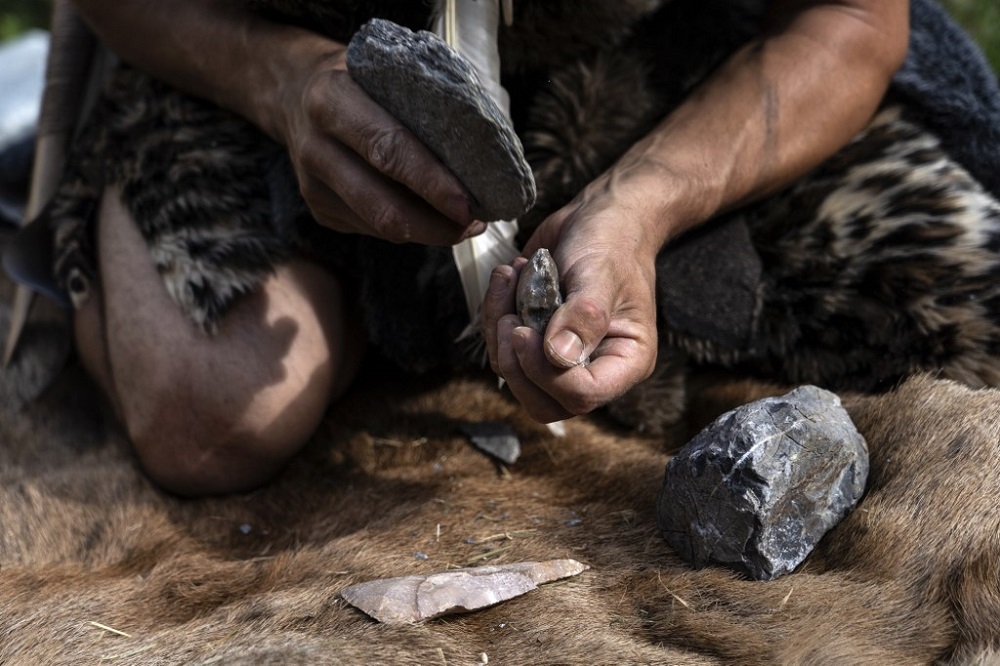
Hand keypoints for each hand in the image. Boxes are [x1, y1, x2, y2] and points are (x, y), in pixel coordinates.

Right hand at [279, 47, 484, 245]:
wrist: (294, 93)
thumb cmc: (360, 80)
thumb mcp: (384, 71)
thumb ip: (424, 102)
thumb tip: (487, 148)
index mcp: (332, 100)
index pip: (388, 149)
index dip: (431, 182)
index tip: (469, 203)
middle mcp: (316, 147)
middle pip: (384, 205)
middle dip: (436, 223)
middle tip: (476, 222)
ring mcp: (313, 186)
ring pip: (382, 227)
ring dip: (430, 232)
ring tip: (467, 224)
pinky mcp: (320, 211)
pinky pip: (375, 230)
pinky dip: (412, 229)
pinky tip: (436, 218)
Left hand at [481, 177, 660, 422]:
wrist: (600, 216)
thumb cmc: (612, 242)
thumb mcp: (600, 275)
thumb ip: (582, 317)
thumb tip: (557, 356)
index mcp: (624, 361)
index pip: (582, 395)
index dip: (545, 373)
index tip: (523, 330)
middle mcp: (594, 367)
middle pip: (544, 403)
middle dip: (515, 365)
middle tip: (508, 320)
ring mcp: (561, 357)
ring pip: (515, 374)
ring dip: (498, 328)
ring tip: (511, 278)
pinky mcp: (535, 339)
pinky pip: (501, 347)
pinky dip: (493, 312)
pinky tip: (508, 277)